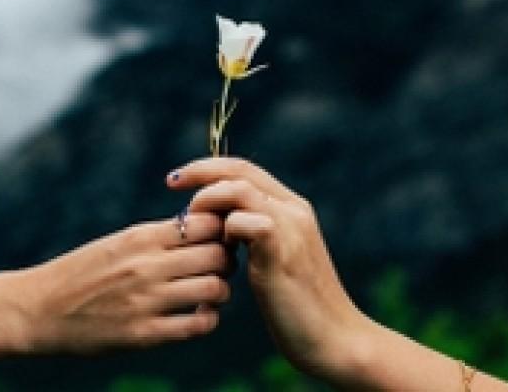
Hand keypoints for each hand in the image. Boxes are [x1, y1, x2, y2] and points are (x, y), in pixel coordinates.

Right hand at [11, 213, 230, 355]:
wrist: (36, 309)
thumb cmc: (80, 273)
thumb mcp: (117, 242)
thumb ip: (157, 237)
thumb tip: (202, 228)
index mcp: (140, 237)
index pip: (207, 223)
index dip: (222, 231)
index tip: (218, 239)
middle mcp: (147, 266)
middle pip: (218, 255)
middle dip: (227, 261)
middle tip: (220, 267)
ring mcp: (146, 301)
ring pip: (215, 289)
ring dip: (220, 291)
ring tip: (209, 293)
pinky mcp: (143, 334)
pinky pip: (197, 326)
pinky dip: (207, 320)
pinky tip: (198, 316)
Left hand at [167, 158, 368, 379]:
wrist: (336, 339)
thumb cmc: (299, 306)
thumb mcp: (274, 261)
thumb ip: (253, 237)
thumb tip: (218, 227)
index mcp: (292, 208)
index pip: (245, 169)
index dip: (209, 168)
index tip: (178, 179)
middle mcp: (294, 210)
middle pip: (239, 170)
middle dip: (199, 173)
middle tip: (171, 184)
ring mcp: (290, 228)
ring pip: (237, 189)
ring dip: (207, 203)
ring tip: (192, 227)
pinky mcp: (281, 251)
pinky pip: (242, 222)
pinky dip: (222, 232)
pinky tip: (221, 255)